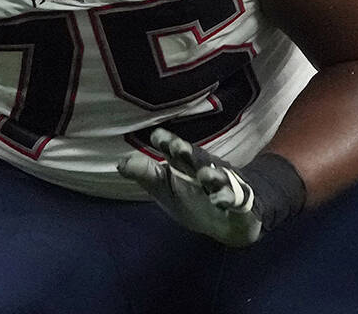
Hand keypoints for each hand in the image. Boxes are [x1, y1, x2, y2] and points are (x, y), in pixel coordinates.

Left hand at [117, 128, 304, 246]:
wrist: (228, 222)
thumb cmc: (193, 198)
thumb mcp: (165, 189)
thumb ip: (146, 174)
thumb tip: (120, 162)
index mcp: (185, 164)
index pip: (174, 150)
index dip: (167, 142)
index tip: (157, 137)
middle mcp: (204, 169)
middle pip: (196, 158)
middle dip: (188, 152)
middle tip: (177, 147)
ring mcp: (222, 185)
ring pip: (218, 177)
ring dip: (212, 176)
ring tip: (204, 176)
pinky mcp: (237, 202)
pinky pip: (234, 199)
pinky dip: (227, 199)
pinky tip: (219, 200)